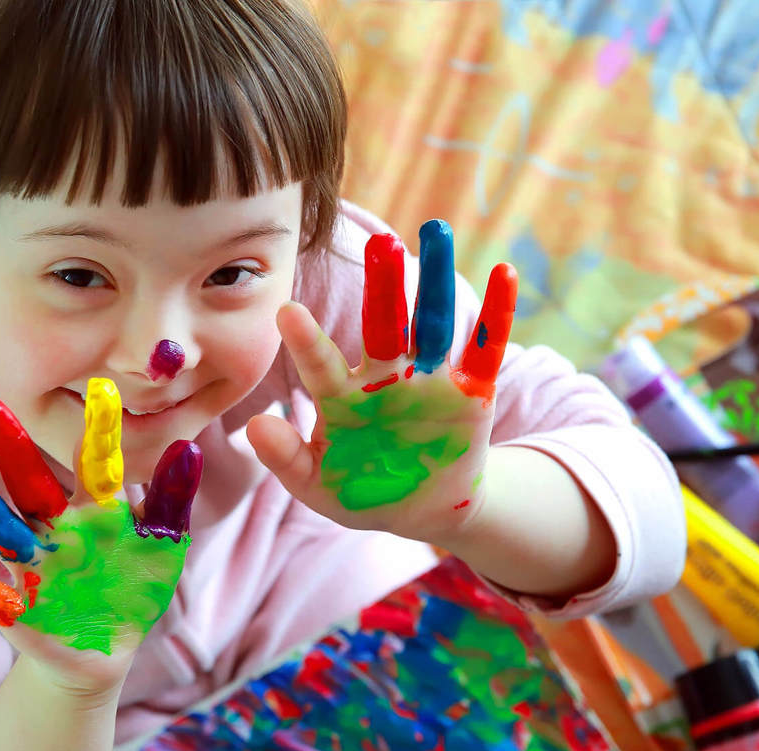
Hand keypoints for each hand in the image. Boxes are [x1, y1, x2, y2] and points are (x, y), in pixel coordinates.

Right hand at [0, 379, 202, 694]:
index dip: (98, 429)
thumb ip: (171, 501)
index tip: (100, 385)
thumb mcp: (161, 545)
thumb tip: (187, 448)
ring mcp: (34, 567)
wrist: (106, 650)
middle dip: (9, 445)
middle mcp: (56, 529)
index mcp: (94, 509)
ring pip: (2, 528)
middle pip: (30, 482)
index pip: (94, 462)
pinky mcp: (19, 612)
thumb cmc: (133, 587)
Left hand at [247, 220, 516, 544]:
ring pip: (432, 323)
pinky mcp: (471, 391)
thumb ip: (286, 459)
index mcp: (342, 397)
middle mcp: (384, 377)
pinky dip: (497, 313)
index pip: (322, 365)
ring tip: (435, 232)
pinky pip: (485, 348)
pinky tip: (505, 273)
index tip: (286, 312)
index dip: (306, 342)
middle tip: (379, 244)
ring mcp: (428, 380)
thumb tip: (253, 426)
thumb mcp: (318, 485)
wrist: (420, 510)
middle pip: (382, 324)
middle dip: (382, 286)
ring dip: (435, 281)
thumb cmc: (360, 491)